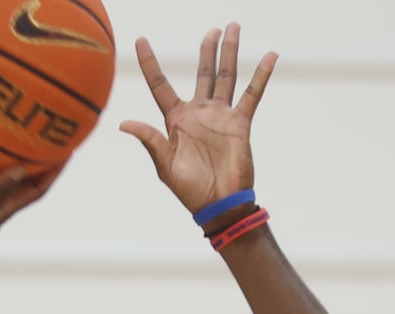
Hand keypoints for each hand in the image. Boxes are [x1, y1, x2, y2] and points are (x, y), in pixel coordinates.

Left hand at [119, 23, 277, 215]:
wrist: (218, 205)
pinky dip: (261, 76)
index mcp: (176, 119)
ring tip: (232, 29)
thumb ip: (150, 139)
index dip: (150, 62)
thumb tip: (124, 123)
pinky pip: (251, 95)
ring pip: (225, 76)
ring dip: (229, 53)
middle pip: (202, 72)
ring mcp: (220, 116)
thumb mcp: (164, 165)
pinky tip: (270, 56)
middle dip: (207, 49)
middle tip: (213, 29)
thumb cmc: (189, 189)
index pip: (160, 84)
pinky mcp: (240, 124)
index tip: (141, 39)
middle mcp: (199, 112)